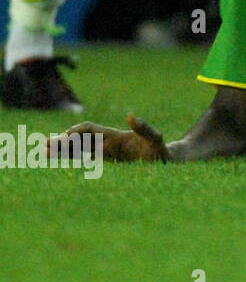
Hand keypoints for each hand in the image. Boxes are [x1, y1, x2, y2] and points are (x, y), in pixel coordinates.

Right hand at [48, 113, 169, 162]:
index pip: (89, 130)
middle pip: (79, 140)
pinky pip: (84, 162)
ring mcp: (104, 154)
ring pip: (78, 151)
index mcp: (114, 135)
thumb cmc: (161, 151)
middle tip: (43, 146)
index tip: (64, 139)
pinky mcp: (106, 166)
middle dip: (62, 142)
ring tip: (43, 153)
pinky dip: (72, 161)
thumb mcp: (154, 139)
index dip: (76, 132)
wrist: (166, 163)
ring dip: (62, 151)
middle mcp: (105, 143)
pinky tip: (58, 164)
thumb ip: (144, 128)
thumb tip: (130, 115)